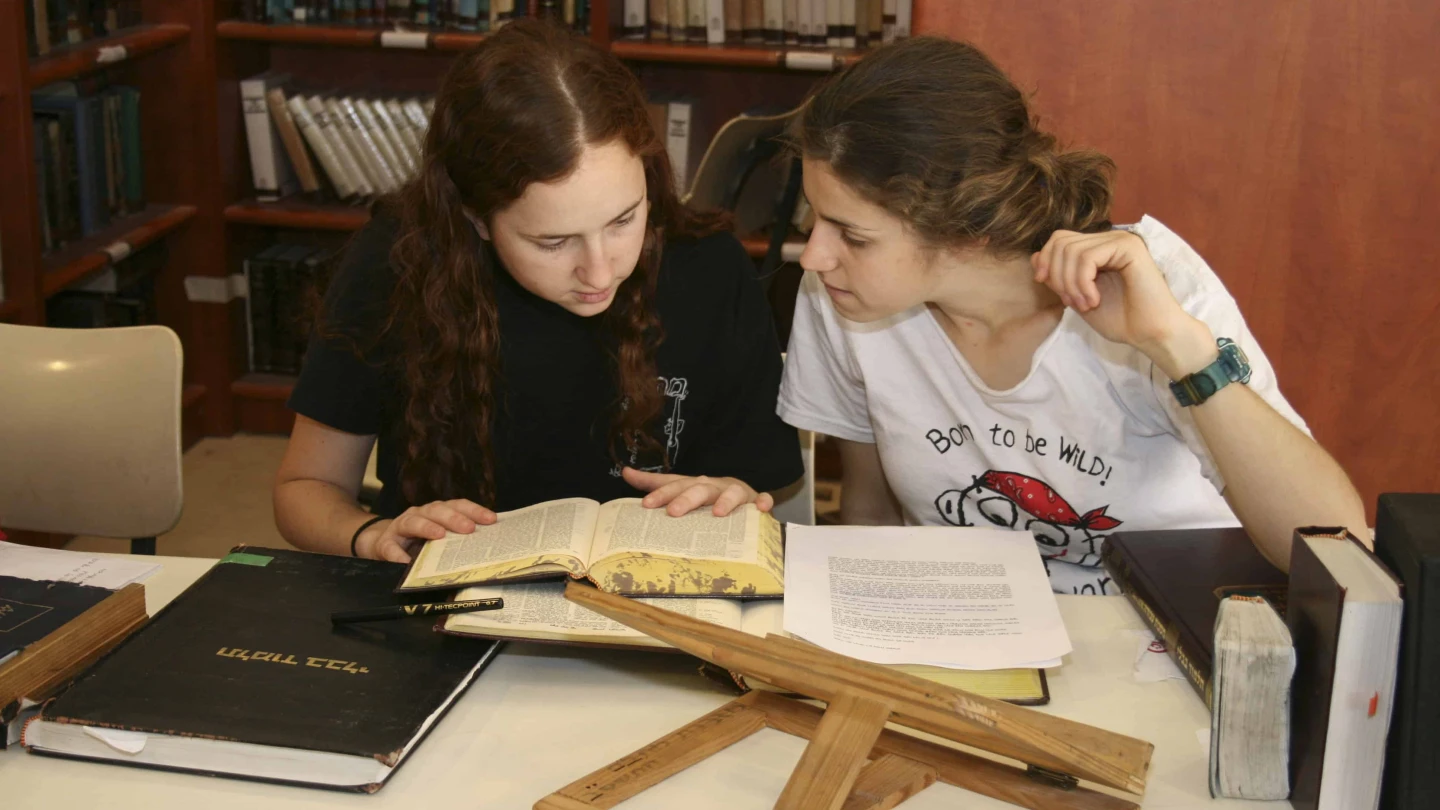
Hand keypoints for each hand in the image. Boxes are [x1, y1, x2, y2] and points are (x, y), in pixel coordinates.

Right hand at [355, 499, 495, 562]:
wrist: (383, 544)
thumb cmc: (418, 541)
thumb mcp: (438, 537)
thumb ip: (457, 538)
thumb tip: (487, 547)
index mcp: (436, 512)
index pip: (457, 505)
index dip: (474, 511)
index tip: (491, 520)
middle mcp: (419, 514)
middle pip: (436, 511)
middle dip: (453, 518)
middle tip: (469, 529)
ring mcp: (400, 527)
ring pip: (413, 522)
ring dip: (427, 527)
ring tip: (439, 536)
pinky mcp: (384, 543)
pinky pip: (390, 548)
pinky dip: (397, 554)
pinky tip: (405, 562)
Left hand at [621, 467, 773, 516]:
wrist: (741, 496)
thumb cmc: (706, 496)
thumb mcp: (681, 489)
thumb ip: (654, 483)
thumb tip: (625, 471)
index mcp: (694, 484)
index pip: (675, 486)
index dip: (661, 493)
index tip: (646, 504)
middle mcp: (713, 486)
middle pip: (699, 489)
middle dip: (686, 499)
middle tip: (674, 513)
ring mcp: (736, 493)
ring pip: (731, 493)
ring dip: (725, 501)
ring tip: (717, 513)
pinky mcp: (756, 502)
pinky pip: (762, 500)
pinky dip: (763, 503)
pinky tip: (761, 509)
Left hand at [1032, 230, 1208, 370]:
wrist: (1149, 334)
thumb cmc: (1119, 319)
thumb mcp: (1077, 296)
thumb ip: (1058, 276)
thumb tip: (1035, 255)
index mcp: (1098, 248)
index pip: (1058, 240)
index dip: (1046, 262)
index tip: (1048, 287)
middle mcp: (1109, 239)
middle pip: (1060, 241)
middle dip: (1057, 275)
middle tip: (1072, 302)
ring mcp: (1120, 240)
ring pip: (1071, 250)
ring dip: (1071, 284)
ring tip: (1085, 305)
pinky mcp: (1129, 247)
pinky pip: (1087, 257)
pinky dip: (1082, 282)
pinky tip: (1093, 300)